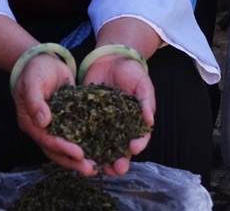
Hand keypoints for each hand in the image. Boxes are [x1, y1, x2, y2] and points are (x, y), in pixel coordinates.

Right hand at [12, 53, 88, 174]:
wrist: (42, 61)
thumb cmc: (35, 70)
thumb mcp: (33, 82)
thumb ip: (35, 101)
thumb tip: (43, 122)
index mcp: (30, 122)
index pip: (47, 140)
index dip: (63, 148)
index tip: (79, 153)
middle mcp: (41, 129)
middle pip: (56, 150)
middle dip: (73, 161)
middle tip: (90, 169)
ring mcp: (54, 125)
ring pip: (65, 147)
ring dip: (79, 158)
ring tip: (96, 167)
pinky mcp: (66, 119)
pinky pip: (75, 135)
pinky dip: (85, 143)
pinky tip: (99, 150)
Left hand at [80, 49, 154, 176]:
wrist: (111, 58)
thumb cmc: (131, 71)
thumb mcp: (143, 83)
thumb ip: (146, 101)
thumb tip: (150, 120)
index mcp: (136, 120)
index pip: (140, 137)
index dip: (138, 144)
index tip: (134, 148)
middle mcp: (120, 127)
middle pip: (120, 149)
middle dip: (119, 161)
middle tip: (116, 170)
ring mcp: (103, 124)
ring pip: (103, 147)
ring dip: (101, 160)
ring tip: (98, 170)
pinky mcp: (87, 118)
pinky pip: (85, 134)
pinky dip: (83, 145)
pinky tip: (79, 153)